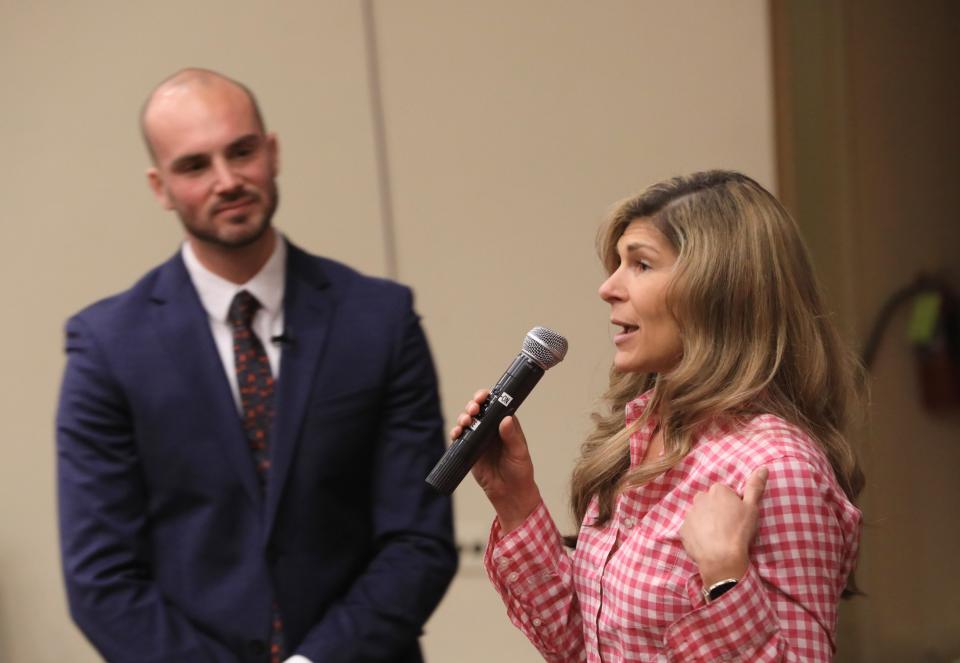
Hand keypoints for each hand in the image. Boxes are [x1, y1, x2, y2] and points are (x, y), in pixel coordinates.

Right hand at [450, 389, 540, 531]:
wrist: (509, 492)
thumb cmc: (519, 471)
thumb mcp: (518, 452)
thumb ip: (511, 436)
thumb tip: (506, 419)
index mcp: (505, 424)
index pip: (495, 405)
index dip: (487, 397)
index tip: (483, 396)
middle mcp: (491, 428)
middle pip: (479, 410)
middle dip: (473, 406)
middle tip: (473, 410)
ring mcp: (479, 438)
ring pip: (468, 421)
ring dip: (464, 418)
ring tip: (465, 422)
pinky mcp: (469, 449)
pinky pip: (460, 437)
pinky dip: (456, 433)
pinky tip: (456, 433)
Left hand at [679, 467, 767, 586]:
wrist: (722, 557)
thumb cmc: (739, 530)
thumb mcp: (752, 507)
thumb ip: (755, 486)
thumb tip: (763, 467)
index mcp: (717, 490)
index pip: (725, 493)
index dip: (733, 505)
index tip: (738, 517)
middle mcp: (700, 498)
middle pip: (710, 502)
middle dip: (717, 511)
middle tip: (728, 527)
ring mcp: (689, 513)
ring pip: (700, 515)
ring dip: (706, 522)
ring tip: (718, 537)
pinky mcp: (682, 529)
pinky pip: (691, 528)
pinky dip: (697, 534)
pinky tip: (707, 543)